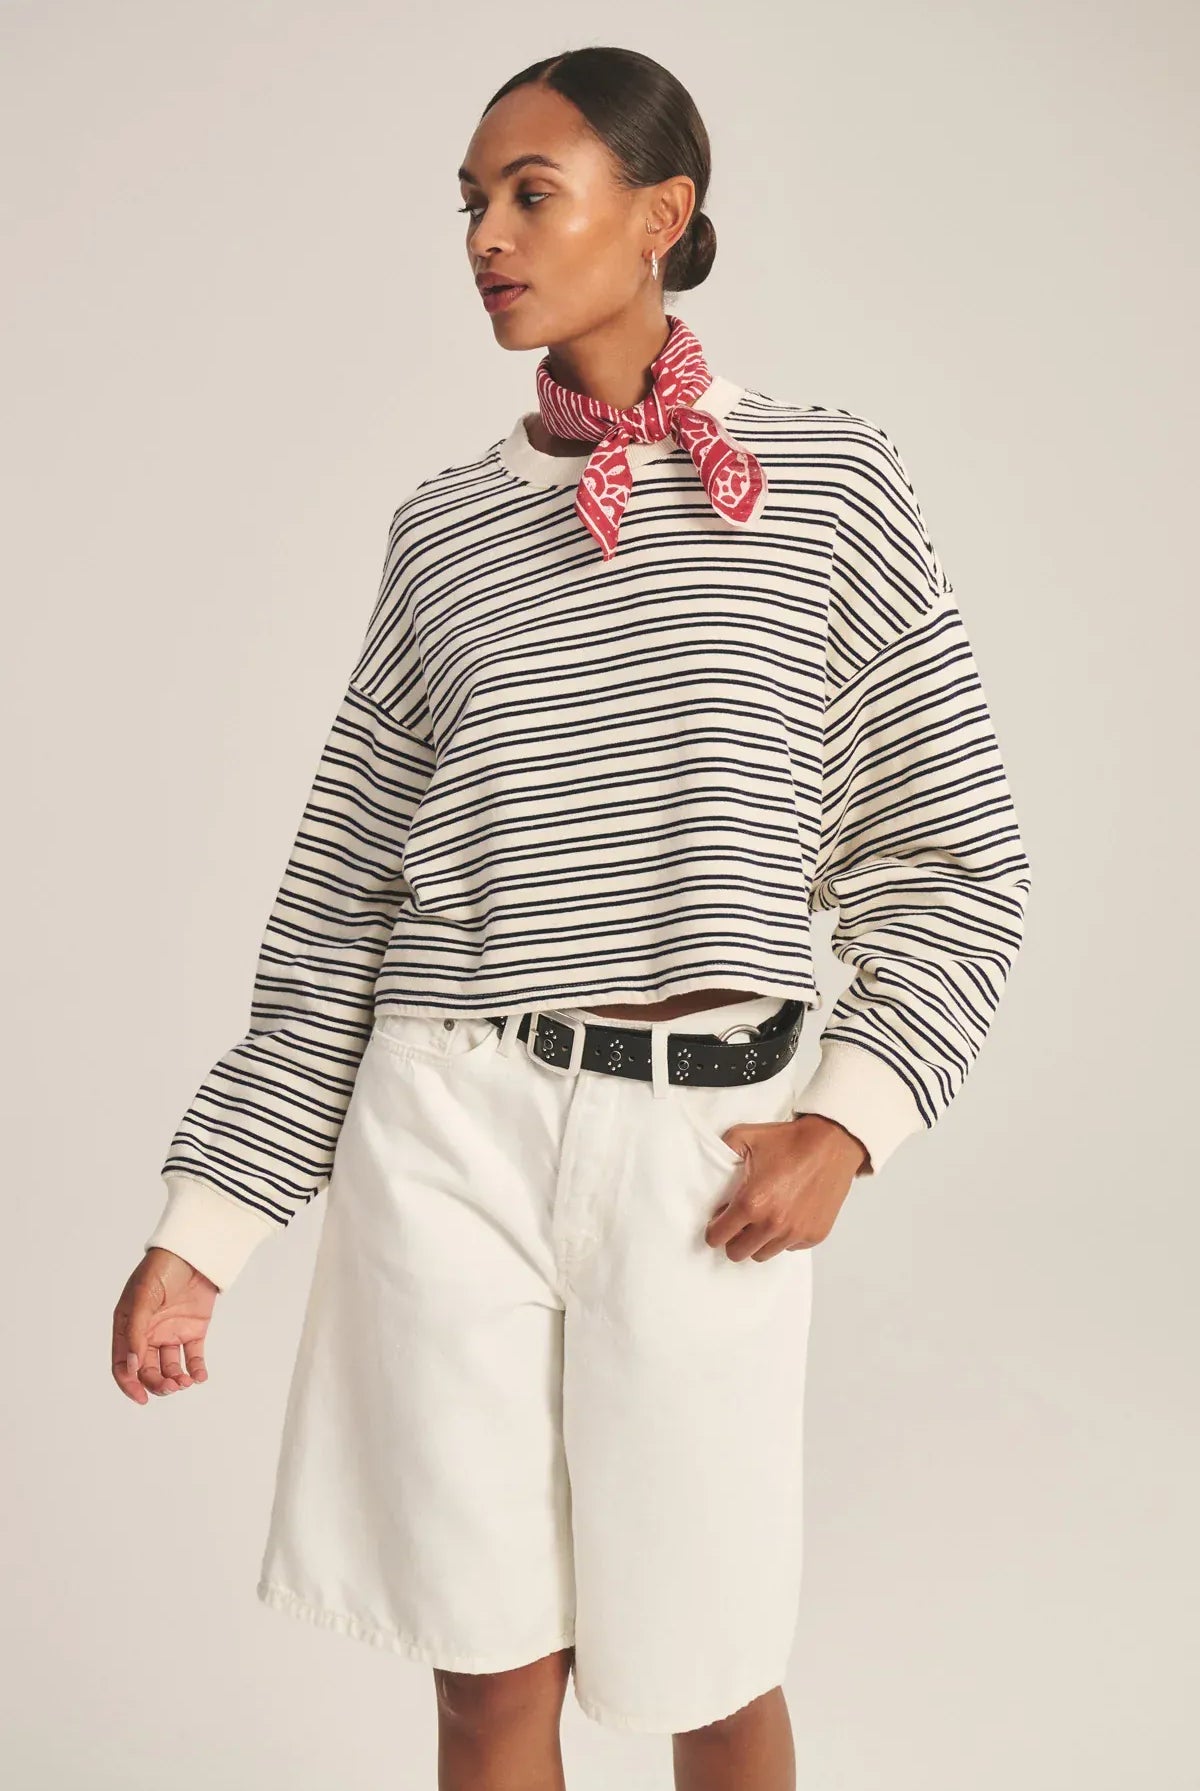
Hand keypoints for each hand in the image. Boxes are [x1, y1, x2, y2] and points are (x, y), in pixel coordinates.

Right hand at [111, 1250, 218, 1404]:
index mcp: (128, 1327)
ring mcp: (170, 1333)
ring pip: (169, 1368)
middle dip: (157, 1384)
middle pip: (147, 1370)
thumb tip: (133, 1366)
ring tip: (185, 1382)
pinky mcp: (193, 1331)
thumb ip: (137, 1332)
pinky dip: (196, 1370)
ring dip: (175, 1380)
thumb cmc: (161, 1269)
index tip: (142, 1397)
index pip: (123, 1364)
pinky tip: (199, 1376)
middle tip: (171, 1387)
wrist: (194, 1252)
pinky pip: (193, 1357)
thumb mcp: (142, 1298)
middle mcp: (147, 1334)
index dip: (130, 1383)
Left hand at [703, 1113, 867, 1262]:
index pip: (718, 1237)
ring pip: (763, 1254)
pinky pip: (789, 1247)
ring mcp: (795, 1233)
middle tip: (738, 1223)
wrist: (831, 1143)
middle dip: (733, 1239)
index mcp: (751, 1203)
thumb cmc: (789, 1141)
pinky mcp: (814, 1236)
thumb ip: (720, 1150)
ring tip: (762, 1219)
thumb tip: (708, 1165)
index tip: (718, 1220)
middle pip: (738, 1253)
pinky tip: (786, 1215)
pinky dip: (783, 1237)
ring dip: (758, 1241)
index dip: (714, 1229)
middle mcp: (773, 1224)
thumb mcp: (745, 1136)